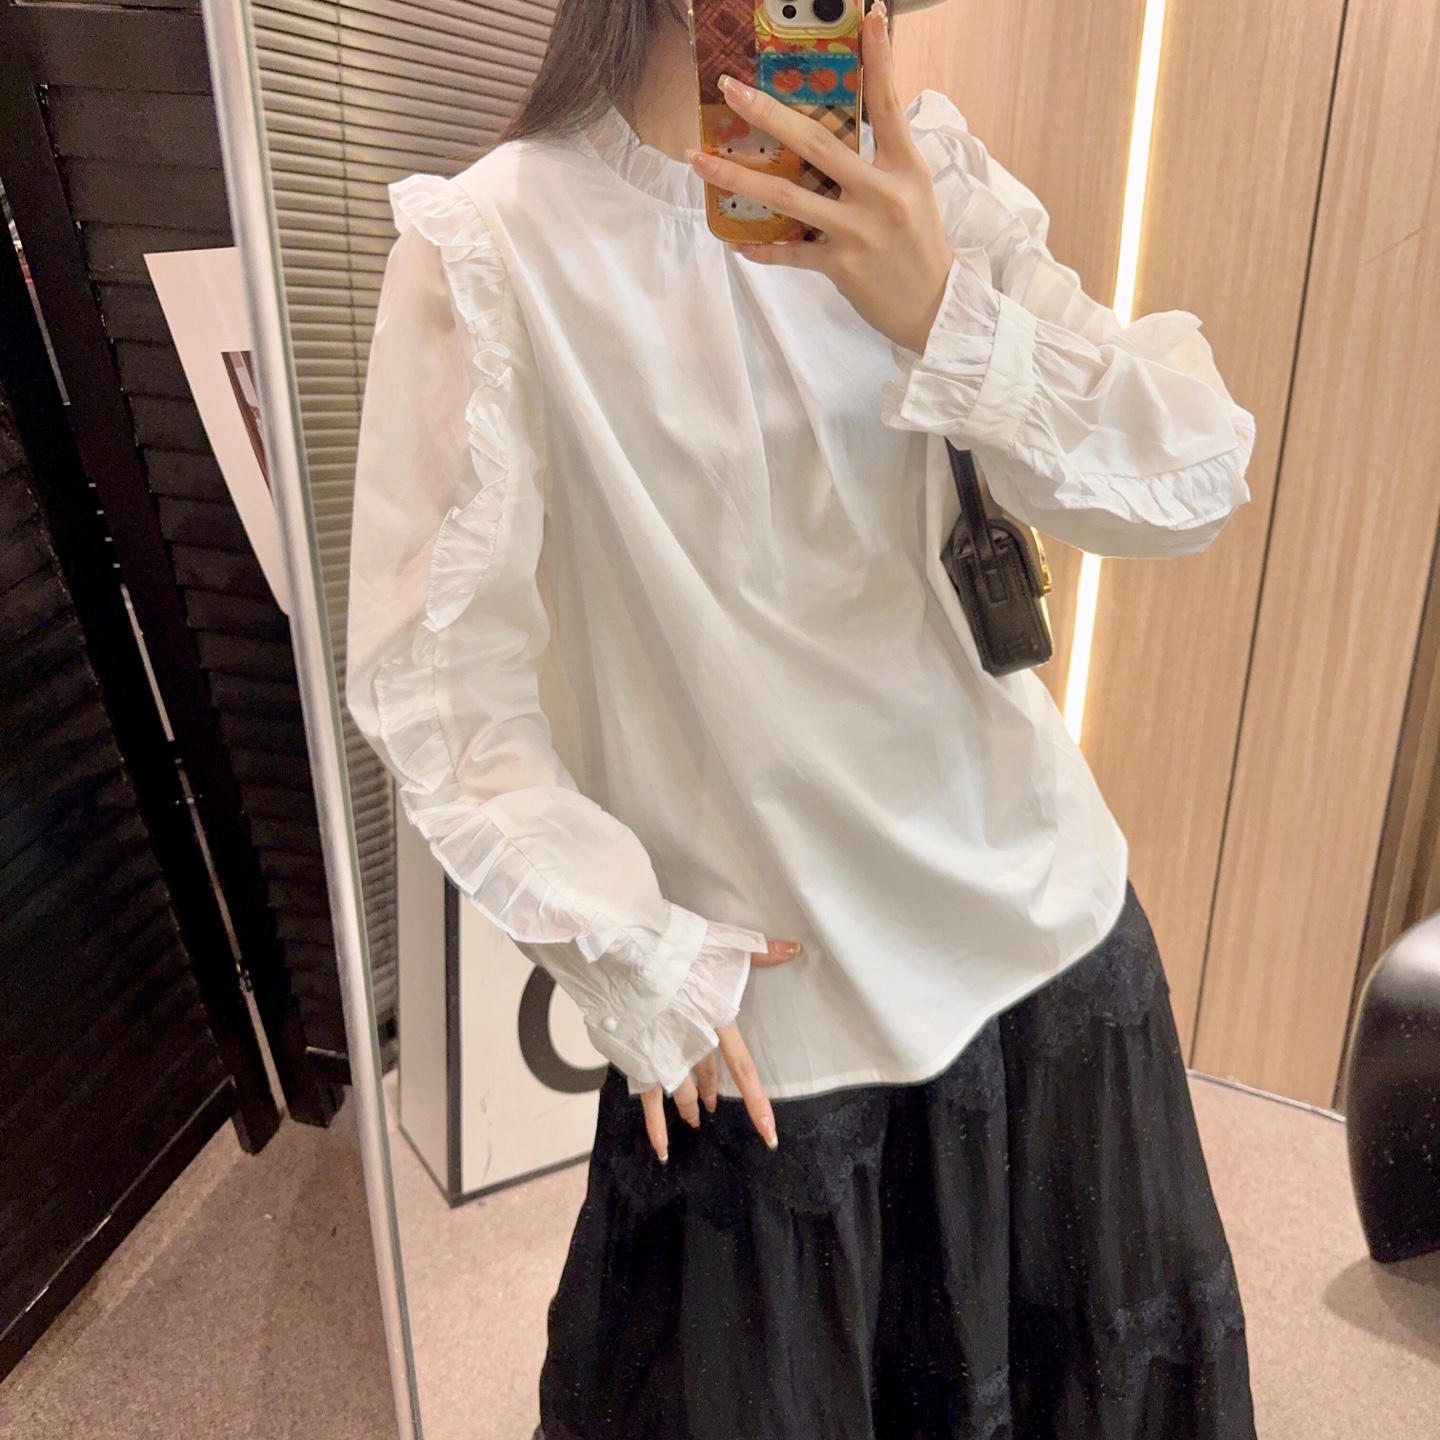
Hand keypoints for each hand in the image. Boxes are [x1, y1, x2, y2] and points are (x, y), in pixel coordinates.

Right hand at [639, 937, 801, 1161]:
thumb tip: (793, 948)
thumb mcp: (721, 945)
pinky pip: (649, 1100)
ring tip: (694, 1118)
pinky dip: (656, 1127)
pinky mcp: (639, 1058)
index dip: (758, 1104)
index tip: (769, 1134)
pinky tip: (663, 1148)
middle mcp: (693, 1046)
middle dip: (711, 1094)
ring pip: (681, 1090)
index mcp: (716, 1022)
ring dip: (689, 1107)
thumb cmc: (674, 948)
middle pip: (708, 1077)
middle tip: (712, 1108)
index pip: (744, 1071)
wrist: (626, 954)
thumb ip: (758, 953)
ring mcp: (664, 1056)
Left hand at [686, 3, 953, 353]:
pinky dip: (764, 249)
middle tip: (730, 89)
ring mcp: (858, 230)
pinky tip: (737, 242)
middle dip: (768, 114)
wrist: (933, 305)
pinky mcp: (841, 266)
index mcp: (903, 167)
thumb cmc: (918, 243)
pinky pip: (792, 252)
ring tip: (700, 162)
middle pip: (817, 144)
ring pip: (789, 197)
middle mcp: (880, 193)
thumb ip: (880, 156)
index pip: (889, 105)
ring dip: (739, 178)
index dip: (880, 61)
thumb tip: (833, 130)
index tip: (870, 19)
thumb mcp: (912, 189)